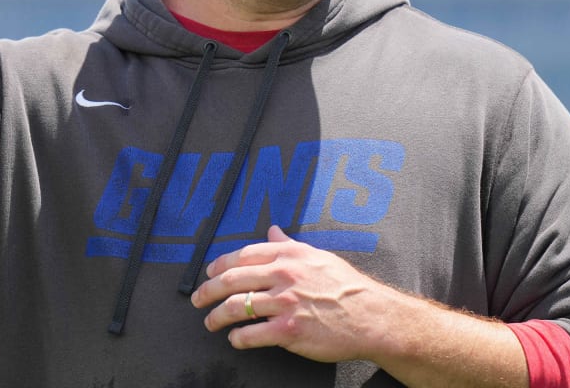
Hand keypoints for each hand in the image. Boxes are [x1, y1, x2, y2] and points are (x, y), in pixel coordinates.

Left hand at [190, 225, 402, 363]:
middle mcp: (283, 275)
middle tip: (197, 299)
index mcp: (289, 255)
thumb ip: (290, 244)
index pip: (242, 255)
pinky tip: (236, 339)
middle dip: (207, 291)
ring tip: (210, 323)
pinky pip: (251, 334)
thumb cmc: (348, 286)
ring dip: (216, 317)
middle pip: (231, 280)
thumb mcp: (318, 256)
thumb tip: (272, 229)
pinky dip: (238, 338)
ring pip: (235, 307)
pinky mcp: (288, 330)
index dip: (219, 265)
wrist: (372, 316)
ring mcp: (285, 303)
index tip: (208, 274)